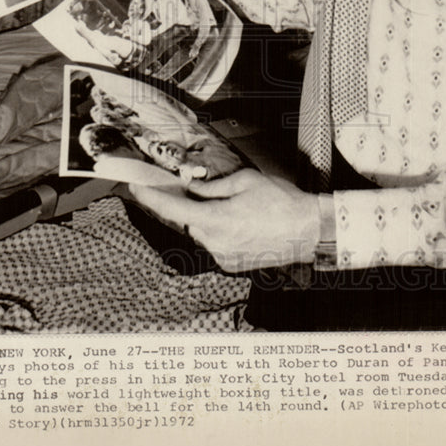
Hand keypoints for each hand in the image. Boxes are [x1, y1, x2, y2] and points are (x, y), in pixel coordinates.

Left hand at [128, 169, 319, 271]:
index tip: (136, 186)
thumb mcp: (244, 182)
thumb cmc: (281, 202)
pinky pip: (215, 243)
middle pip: (187, 221)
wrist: (308, 231)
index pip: (172, 210)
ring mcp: (223, 257)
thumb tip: (191, 187)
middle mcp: (215, 243)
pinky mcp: (232, 264)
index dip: (151, 197)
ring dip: (204, 218)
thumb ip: (212, 187)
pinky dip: (217, 230)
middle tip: (188, 188)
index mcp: (216, 220)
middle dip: (185, 205)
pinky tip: (237, 220)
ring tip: (228, 205)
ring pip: (201, 233)